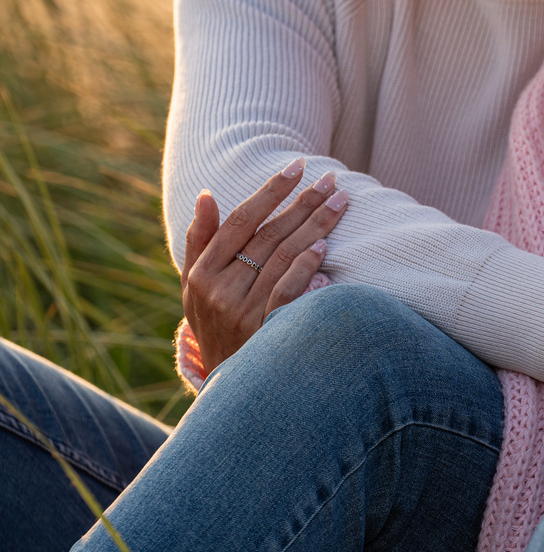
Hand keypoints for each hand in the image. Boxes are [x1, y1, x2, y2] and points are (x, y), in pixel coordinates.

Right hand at [181, 158, 348, 372]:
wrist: (228, 385)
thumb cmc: (214, 326)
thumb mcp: (194, 288)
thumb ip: (200, 241)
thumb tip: (206, 195)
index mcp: (201, 273)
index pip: (241, 221)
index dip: (270, 191)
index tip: (296, 166)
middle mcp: (220, 290)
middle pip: (269, 235)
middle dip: (303, 203)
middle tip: (332, 179)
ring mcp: (243, 312)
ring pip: (284, 258)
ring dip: (315, 227)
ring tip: (340, 203)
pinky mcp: (266, 331)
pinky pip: (288, 293)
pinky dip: (306, 268)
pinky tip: (324, 248)